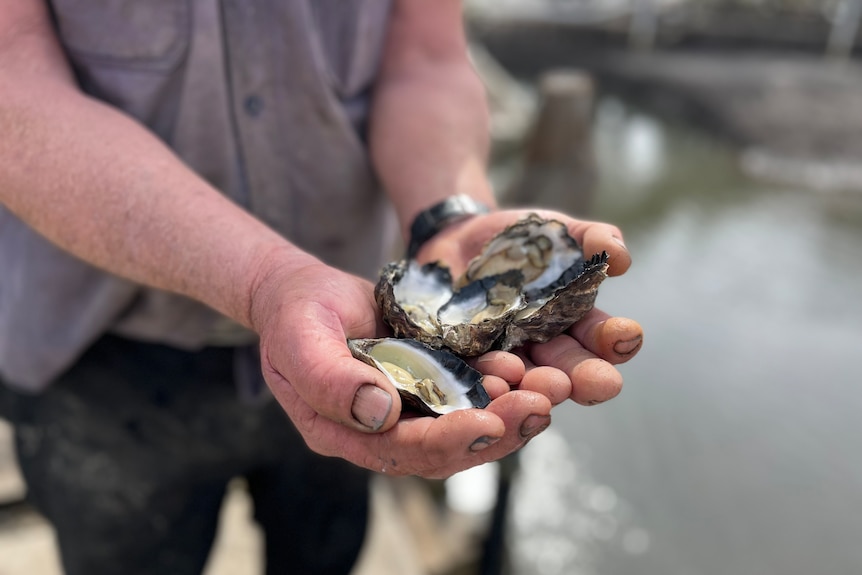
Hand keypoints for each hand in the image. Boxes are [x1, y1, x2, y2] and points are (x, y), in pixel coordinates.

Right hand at [248, 255, 551, 477]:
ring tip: (547, 390)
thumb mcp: (300, 340)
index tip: (489, 421)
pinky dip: (501, 386)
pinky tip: (527, 368)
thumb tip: (380, 413)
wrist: (304, 294)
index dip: (447, 440)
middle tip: (539, 405)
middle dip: (497, 430)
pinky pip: (469, 393)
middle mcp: (382, 431)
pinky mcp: (427, 382)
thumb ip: (329, 380)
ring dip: (510, 413)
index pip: (402, 451)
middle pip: (446, 448)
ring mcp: (408, 409)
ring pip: (466, 425)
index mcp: (345, 432)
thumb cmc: (295, 315)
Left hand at [417, 209, 643, 406]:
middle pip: (568, 370)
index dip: (617, 339)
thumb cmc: (519, 242)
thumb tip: (622, 255)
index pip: (601, 338)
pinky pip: (474, 376)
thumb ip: (590, 238)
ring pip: (523, 381)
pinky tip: (493, 383)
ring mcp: (503, 358)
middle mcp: (543, 350)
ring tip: (543, 384)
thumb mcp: (556, 232)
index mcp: (575, 323)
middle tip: (598, 382)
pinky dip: (485, 381)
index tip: (627, 336)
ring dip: (536, 385)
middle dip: (584, 377)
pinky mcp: (463, 359)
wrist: (456, 241)